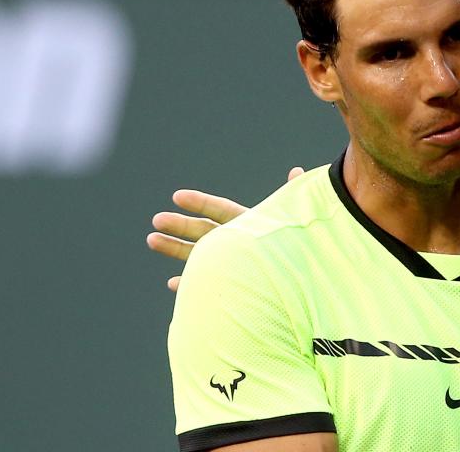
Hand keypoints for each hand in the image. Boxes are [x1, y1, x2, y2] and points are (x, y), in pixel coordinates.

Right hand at [147, 166, 303, 290]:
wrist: (307, 284)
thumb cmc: (303, 248)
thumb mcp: (295, 222)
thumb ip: (292, 198)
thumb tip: (298, 171)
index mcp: (250, 223)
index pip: (221, 210)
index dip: (200, 203)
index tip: (178, 196)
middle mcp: (237, 242)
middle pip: (204, 231)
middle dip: (180, 225)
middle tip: (157, 220)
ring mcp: (231, 264)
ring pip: (198, 255)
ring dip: (174, 248)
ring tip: (151, 240)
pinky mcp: (230, 287)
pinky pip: (207, 285)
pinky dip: (190, 284)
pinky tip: (174, 284)